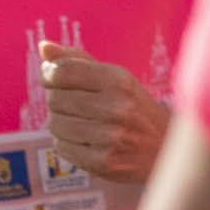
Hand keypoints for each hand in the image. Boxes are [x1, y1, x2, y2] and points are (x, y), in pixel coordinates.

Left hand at [39, 42, 170, 184]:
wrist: (165, 149)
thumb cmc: (134, 108)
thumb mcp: (116, 79)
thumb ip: (79, 61)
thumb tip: (44, 47)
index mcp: (119, 81)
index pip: (62, 71)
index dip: (49, 74)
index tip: (53, 79)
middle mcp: (116, 108)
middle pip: (55, 98)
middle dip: (59, 100)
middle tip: (77, 106)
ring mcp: (109, 137)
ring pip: (55, 123)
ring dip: (62, 123)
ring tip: (83, 124)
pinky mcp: (102, 163)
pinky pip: (61, 147)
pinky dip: (67, 143)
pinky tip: (87, 141)